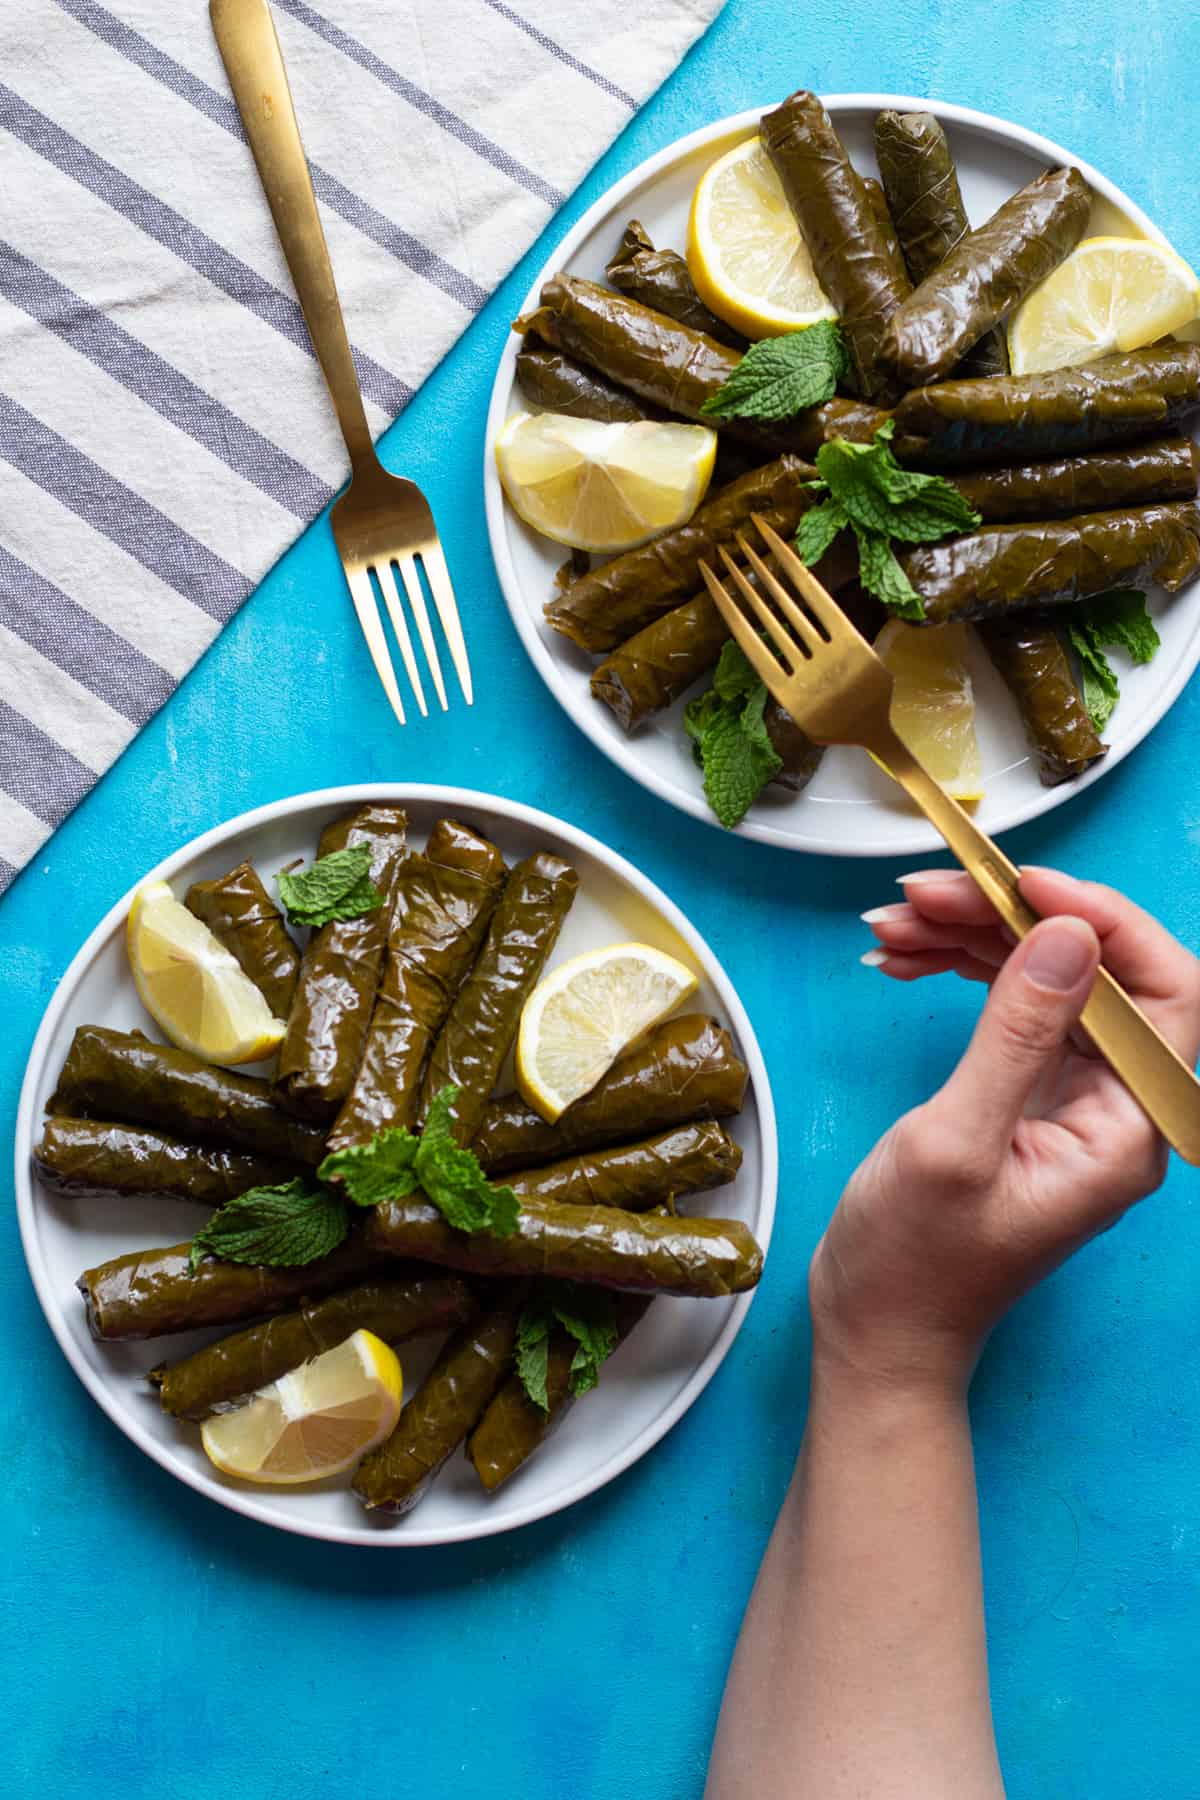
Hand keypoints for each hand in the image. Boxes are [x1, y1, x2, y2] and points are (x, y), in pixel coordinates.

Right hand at [809, 868, 1199, 1393]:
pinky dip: (959, 971)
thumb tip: (1069, 934)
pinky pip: (1011, 1007)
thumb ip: (1015, 1034)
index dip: (1101, 921)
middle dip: (1008, 917)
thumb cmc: (914, 1264)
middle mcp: (1115, 1108)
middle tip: (921, 896)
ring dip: (971, 937)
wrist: (877, 1328)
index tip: (1021, 884)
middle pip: (1093, 971)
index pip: (1162, 991)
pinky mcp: (1029, 1095)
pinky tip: (904, 960)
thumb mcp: (955, 1142)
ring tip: (894, 923)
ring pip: (1045, 977)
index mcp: (1125, 1130)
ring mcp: (1073, 1099)